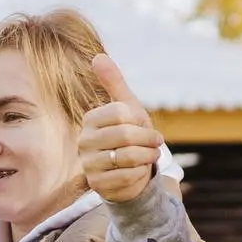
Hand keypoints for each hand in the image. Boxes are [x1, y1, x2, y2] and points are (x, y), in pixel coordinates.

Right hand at [78, 54, 163, 203]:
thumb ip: (114, 82)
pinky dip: (140, 173)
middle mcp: (84, 141)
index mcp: (91, 120)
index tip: (147, 126)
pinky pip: (126, 176)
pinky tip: (140, 171)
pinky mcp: (96, 184)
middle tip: (157, 143)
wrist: (130, 172)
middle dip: (148, 140)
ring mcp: (88, 164)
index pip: (120, 113)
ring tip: (150, 156)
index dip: (140, 120)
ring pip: (127, 157)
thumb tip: (98, 56)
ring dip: (147, 157)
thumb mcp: (127, 108)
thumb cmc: (130, 136)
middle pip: (125, 135)